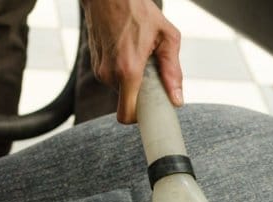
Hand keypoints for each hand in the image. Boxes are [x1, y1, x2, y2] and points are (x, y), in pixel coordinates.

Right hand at [81, 0, 182, 123]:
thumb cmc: (138, 10)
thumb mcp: (167, 37)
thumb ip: (173, 71)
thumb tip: (177, 99)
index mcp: (128, 70)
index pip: (127, 114)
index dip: (139, 119)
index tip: (151, 113)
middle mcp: (109, 74)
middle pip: (128, 100)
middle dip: (141, 91)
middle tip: (151, 70)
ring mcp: (99, 69)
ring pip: (120, 88)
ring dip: (132, 78)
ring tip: (140, 54)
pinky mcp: (95, 63)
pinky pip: (112, 76)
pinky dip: (123, 69)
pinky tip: (129, 49)